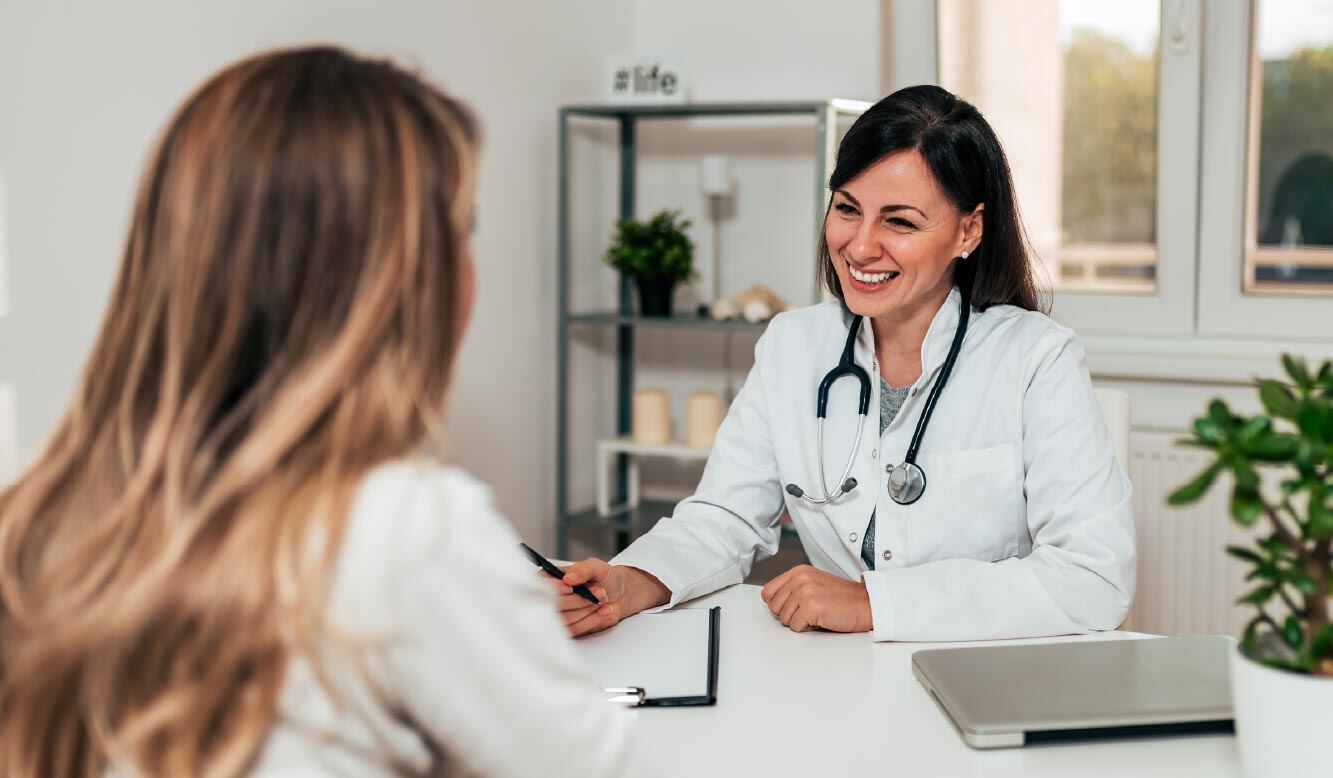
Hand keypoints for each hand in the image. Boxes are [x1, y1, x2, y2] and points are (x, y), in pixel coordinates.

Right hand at [544, 558, 670, 637]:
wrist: (618, 594)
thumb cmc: (603, 577)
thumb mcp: (596, 567)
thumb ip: (583, 569)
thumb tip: (569, 578)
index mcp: (549, 578)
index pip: (539, 585)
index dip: (552, 588)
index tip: (570, 588)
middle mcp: (549, 598)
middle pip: (552, 605)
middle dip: (578, 599)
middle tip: (598, 591)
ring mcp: (557, 615)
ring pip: (564, 619)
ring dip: (586, 609)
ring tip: (603, 599)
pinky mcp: (568, 629)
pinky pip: (575, 629)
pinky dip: (592, 620)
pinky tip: (605, 611)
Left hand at [760, 565, 872, 633]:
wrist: (866, 604)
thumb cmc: (842, 598)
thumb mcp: (814, 583)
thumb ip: (792, 588)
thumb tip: (770, 601)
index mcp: (798, 571)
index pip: (768, 592)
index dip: (778, 604)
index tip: (792, 607)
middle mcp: (799, 579)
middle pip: (774, 607)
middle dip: (789, 614)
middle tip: (810, 611)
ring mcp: (804, 592)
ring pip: (784, 619)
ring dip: (800, 622)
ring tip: (818, 614)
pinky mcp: (810, 607)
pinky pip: (795, 627)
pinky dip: (807, 628)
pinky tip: (821, 620)